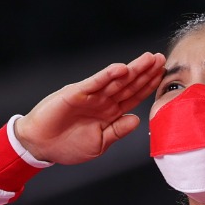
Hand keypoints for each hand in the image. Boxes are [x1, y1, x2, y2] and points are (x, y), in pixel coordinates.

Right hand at [13, 51, 165, 164]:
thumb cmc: (69, 146)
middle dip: (145, 72)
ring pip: (115, 80)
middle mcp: (103, 101)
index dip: (148, 86)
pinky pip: (94, 83)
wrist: (41, 146)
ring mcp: (90, 96)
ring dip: (132, 69)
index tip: (163, 76)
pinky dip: (107, 76)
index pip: (134, 96)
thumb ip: (118, 131)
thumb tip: (137, 119)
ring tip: (148, 58)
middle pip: (129, 84)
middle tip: (161, 59)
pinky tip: (121, 68)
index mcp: (110, 113)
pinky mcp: (76, 93)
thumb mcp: (100, 143)